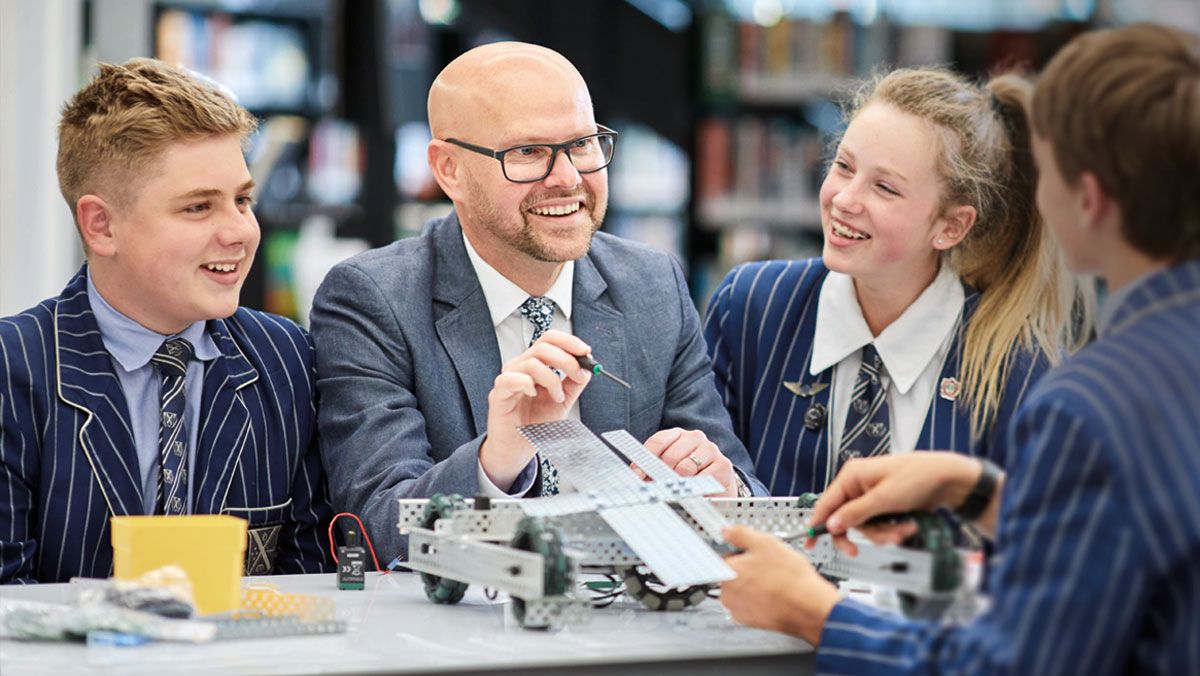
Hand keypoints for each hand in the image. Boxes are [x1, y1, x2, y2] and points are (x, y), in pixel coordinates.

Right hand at [479, 331, 591, 488]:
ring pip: (531, 362)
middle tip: (579, 375)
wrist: (519, 450)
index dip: (568, 342)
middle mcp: (520, 367)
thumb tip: (587, 369)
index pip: (549, 340)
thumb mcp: (562, 402)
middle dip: (567, 360)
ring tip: (557, 398)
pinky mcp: (498, 394)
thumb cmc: (534, 425)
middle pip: (543, 346)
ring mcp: (508, 379)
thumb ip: (573, 384)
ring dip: (552, 379)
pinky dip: (527, 384)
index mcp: (534, 365)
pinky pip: (510, 379)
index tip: (585, 351)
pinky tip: (534, 394)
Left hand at [643, 428, 737, 495]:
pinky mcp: (723, 464)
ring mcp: (710, 449)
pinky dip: (696, 488)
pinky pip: (703, 478)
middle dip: (660, 475)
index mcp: (678, 435)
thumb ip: (654, 470)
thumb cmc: (690, 476)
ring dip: (679, 483)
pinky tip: (696, 491)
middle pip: (670, 455)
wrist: (719, 487)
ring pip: (685, 467)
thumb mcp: (669, 470)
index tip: (637, 476)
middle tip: (658, 489)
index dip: (645, 460)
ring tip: (679, 491)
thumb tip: (637, 478)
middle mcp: (694, 437)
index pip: (658, 441)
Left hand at [720, 525, 839, 644]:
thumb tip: (726, 531)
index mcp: (727, 571)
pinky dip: (759, 600)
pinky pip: (750, 605)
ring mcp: (737, 609)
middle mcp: (727, 593)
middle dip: (748, 568)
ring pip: (742, 590)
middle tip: (768, 566)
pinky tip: (774, 594)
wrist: (809, 608)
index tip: (750, 553)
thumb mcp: (765, 543)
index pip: (724, 556)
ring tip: (774, 581)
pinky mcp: (749, 621)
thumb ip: (740, 534)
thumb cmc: (790, 579)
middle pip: (733, 573)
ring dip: (754, 585)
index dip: (740, 552)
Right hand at [807, 452, 983, 556]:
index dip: (818, 523)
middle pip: (846, 519)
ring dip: (884, 533)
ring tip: (903, 529)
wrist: (947, 479)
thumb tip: (831, 524)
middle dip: (864, 533)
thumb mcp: (884, 498)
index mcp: (852, 476)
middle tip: (856, 551)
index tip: (810, 543)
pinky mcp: (884, 505)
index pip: (826, 503)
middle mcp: (858, 485)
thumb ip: (855, 513)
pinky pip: (878, 524)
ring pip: (865, 526)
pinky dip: (891, 530)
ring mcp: (871, 496)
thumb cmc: (917, 477)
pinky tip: (907, 526)